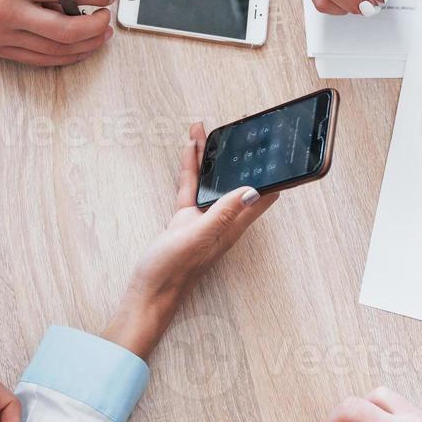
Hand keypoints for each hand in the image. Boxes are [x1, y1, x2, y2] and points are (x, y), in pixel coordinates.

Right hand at [0, 0, 114, 65]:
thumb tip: (75, 5)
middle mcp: (6, 13)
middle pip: (65, 32)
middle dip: (94, 29)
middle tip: (107, 21)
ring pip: (53, 52)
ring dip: (82, 47)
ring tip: (98, 37)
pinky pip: (34, 58)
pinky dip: (59, 56)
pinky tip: (74, 48)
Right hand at [108, 122, 277, 357]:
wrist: (148, 293)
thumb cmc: (173, 271)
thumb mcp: (199, 237)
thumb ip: (222, 213)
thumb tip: (252, 191)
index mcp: (232, 225)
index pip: (262, 195)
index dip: (271, 172)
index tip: (273, 148)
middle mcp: (223, 220)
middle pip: (237, 181)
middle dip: (240, 156)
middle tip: (240, 128)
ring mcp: (204, 219)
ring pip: (212, 180)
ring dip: (212, 156)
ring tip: (209, 130)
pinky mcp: (185, 220)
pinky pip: (191, 188)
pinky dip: (191, 169)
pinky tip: (190, 151)